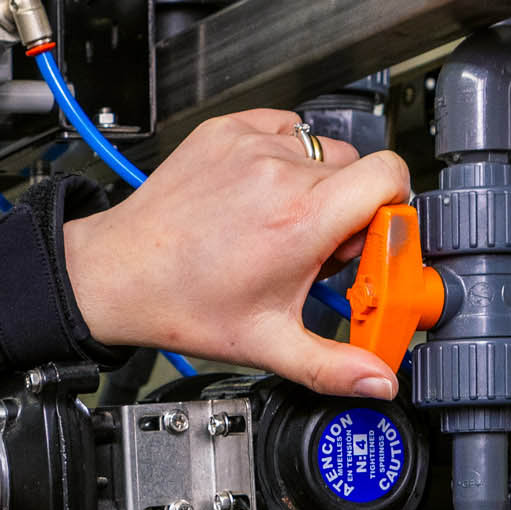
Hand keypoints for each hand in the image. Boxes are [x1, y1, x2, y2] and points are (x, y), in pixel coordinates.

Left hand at [58, 111, 412, 398]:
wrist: (118, 274)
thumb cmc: (184, 304)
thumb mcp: (268, 344)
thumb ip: (333, 366)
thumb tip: (378, 381)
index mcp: (303, 219)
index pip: (391, 176)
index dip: (391, 208)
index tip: (370, 240)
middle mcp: (280, 173)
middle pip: (359, 169)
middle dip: (349, 208)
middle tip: (313, 248)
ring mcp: (251, 145)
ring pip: (322, 149)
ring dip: (315, 183)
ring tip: (281, 222)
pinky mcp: (227, 130)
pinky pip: (284, 128)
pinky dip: (281, 156)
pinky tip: (257, 195)